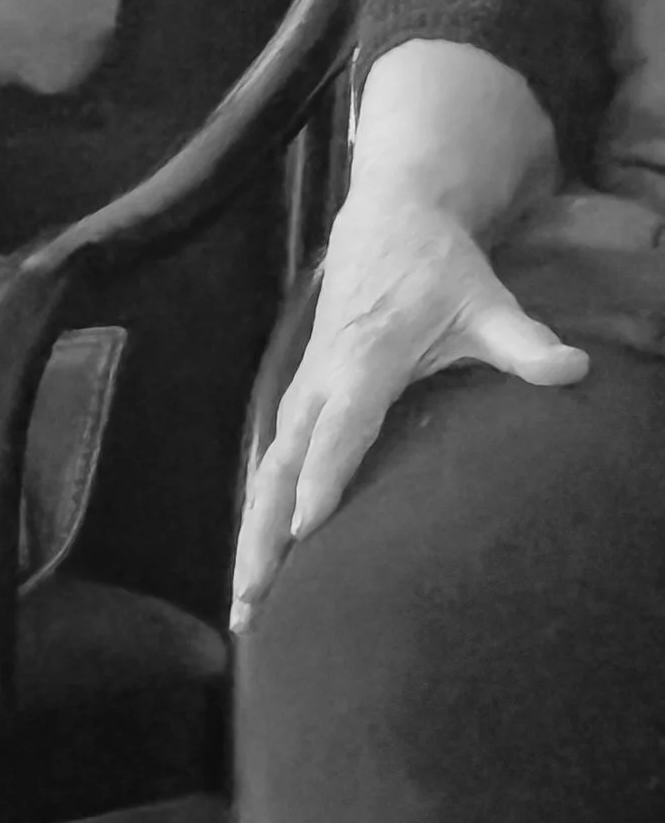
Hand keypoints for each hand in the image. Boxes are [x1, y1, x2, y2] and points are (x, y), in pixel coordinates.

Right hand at [229, 189, 589, 627]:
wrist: (387, 221)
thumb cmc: (437, 268)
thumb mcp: (484, 299)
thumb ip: (524, 342)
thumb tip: (576, 369)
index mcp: (363, 361)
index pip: (340, 430)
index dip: (323, 480)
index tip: (307, 532)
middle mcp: (321, 382)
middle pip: (280, 468)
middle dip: (264, 534)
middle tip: (253, 596)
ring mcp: (303, 392)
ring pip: (265, 473)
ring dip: (252, 535)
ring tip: (246, 601)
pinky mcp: (299, 399)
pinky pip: (271, 464)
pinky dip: (259, 513)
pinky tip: (258, 559)